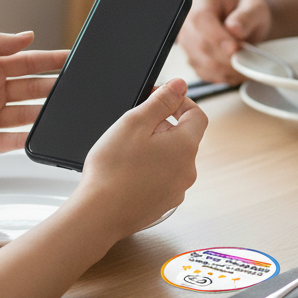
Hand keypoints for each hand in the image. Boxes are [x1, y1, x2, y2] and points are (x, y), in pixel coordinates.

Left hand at [0, 32, 63, 158]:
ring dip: (42, 114)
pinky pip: (8, 142)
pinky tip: (37, 137)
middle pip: (31, 90)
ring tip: (60, 112)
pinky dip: (24, 141)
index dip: (49, 61)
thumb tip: (28, 35)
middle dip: (52, 87)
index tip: (71, 58)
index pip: (27, 63)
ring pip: (25, 117)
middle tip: (74, 87)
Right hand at [74, 79, 207, 239]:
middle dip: (161, 126)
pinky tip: (126, 172)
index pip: (197, 115)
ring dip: (154, 149)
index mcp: (185, 146)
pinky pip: (162, 178)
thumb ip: (161, 100)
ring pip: (171, 158)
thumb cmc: (113, 168)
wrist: (99, 213)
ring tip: (126, 152)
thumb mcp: (135, 122)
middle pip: (183, 136)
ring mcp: (177, 190)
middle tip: (133, 127)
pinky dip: (149, 170)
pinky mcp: (163, 204)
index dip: (179, 102)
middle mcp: (187, 170)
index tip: (158, 100)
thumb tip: (180, 84)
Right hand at [177, 0, 271, 82]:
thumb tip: (234, 29)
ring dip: (225, 69)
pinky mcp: (191, 57)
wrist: (244, 23)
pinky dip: (222, 76)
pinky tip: (236, 70)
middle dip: (224, 58)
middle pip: (198, 44)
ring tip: (245, 66)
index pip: (200, 19)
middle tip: (246, 61)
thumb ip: (246, 16)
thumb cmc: (248, 13)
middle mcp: (187, 18)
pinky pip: (203, 72)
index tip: (235, 48)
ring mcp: (187, 39)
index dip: (216, 37)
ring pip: (200, 62)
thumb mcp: (254, 8)